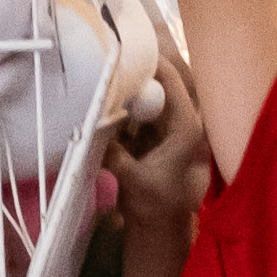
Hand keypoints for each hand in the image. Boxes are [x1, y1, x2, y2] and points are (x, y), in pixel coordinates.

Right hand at [109, 49, 211, 247]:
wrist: (159, 228)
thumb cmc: (156, 207)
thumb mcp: (134, 180)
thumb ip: (114, 153)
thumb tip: (89, 127)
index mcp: (188, 126)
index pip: (172, 80)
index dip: (149, 61)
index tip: (123, 48)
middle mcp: (181, 119)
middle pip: (160, 80)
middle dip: (136, 69)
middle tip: (109, 54)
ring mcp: (167, 125)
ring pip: (148, 93)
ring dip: (128, 85)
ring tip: (102, 71)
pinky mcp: (153, 133)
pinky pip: (138, 109)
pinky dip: (122, 104)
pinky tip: (103, 98)